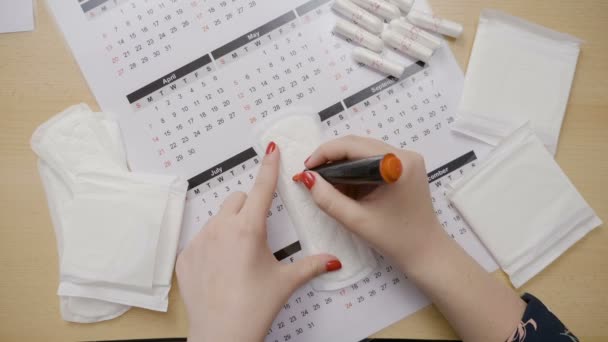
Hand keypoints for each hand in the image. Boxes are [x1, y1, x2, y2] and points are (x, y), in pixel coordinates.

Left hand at [176, 142, 341, 341]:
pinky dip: (211, 246)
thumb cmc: (252, 308)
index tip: (270, 150)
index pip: (262, 187)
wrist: (222, 334)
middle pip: (236, 200)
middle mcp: (221, 229)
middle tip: (256, 234)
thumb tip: (331, 260)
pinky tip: (221, 268)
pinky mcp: (186, 256)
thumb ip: (312, 265)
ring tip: (238, 258)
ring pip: (217, 219)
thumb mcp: (286, 281)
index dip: (269, 167)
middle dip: (248, 207)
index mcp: (248, 229)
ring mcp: (199, 241)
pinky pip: (200, 239)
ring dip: (229, 227)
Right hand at [293, 135, 442, 271]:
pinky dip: (355, 171)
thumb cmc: (395, 239)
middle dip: (332, 159)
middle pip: (358, 146)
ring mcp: (407, 160)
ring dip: (342, 165)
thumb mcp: (356, 220)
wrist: (425, 253)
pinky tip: (344, 187)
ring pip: (363, 152)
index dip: (326, 153)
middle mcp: (405, 155)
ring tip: (325, 184)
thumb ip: (328, 198)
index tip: (306, 168)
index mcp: (398, 163)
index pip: (353, 146)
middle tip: (312, 176)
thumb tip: (307, 178)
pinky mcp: (405, 168)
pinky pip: (372, 161)